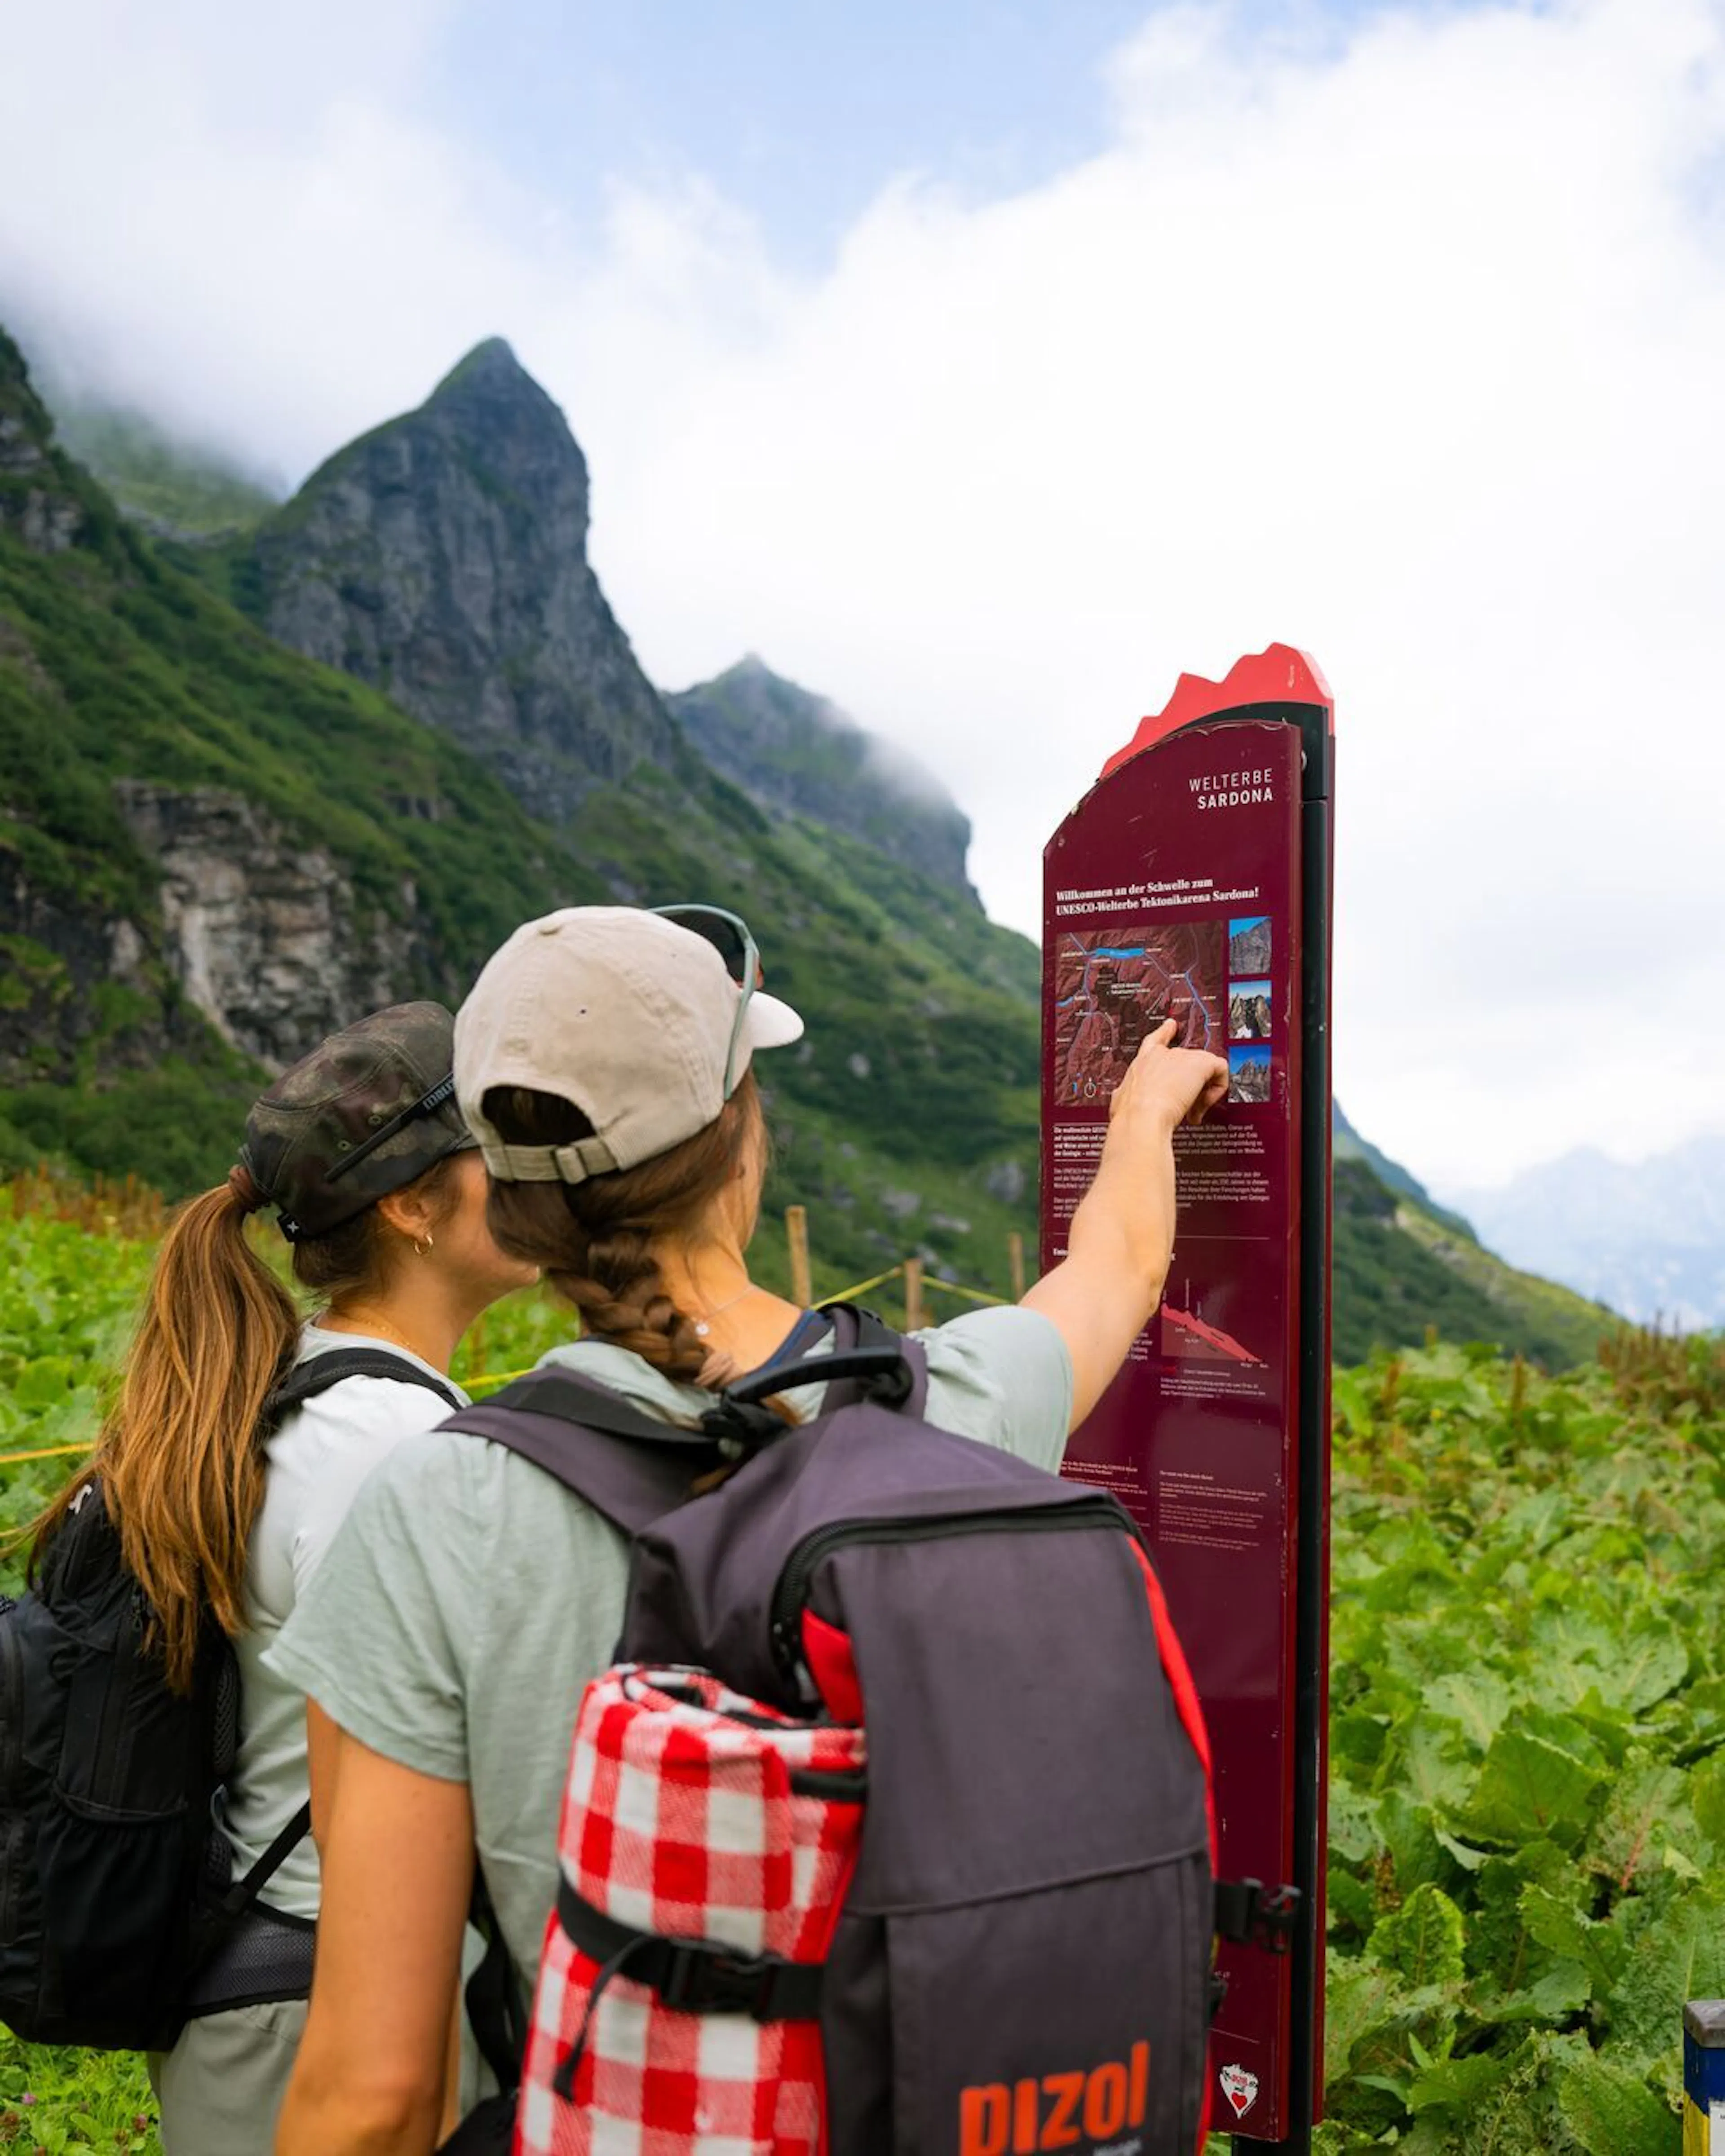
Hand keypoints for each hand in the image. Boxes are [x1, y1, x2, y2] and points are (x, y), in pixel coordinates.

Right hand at [1108, 1021, 1229, 1134]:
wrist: (1141, 1116)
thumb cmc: (1130, 1112)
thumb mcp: (1121, 1101)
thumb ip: (1125, 1097)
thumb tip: (1121, 1102)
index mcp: (1142, 1062)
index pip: (1155, 1040)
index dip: (1165, 1031)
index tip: (1171, 1025)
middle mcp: (1162, 1054)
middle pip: (1185, 1060)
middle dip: (1188, 1085)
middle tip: (1186, 1106)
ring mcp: (1181, 1056)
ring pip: (1204, 1067)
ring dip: (1202, 1091)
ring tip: (1193, 1111)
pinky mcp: (1200, 1062)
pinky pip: (1220, 1069)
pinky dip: (1218, 1088)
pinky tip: (1206, 1104)